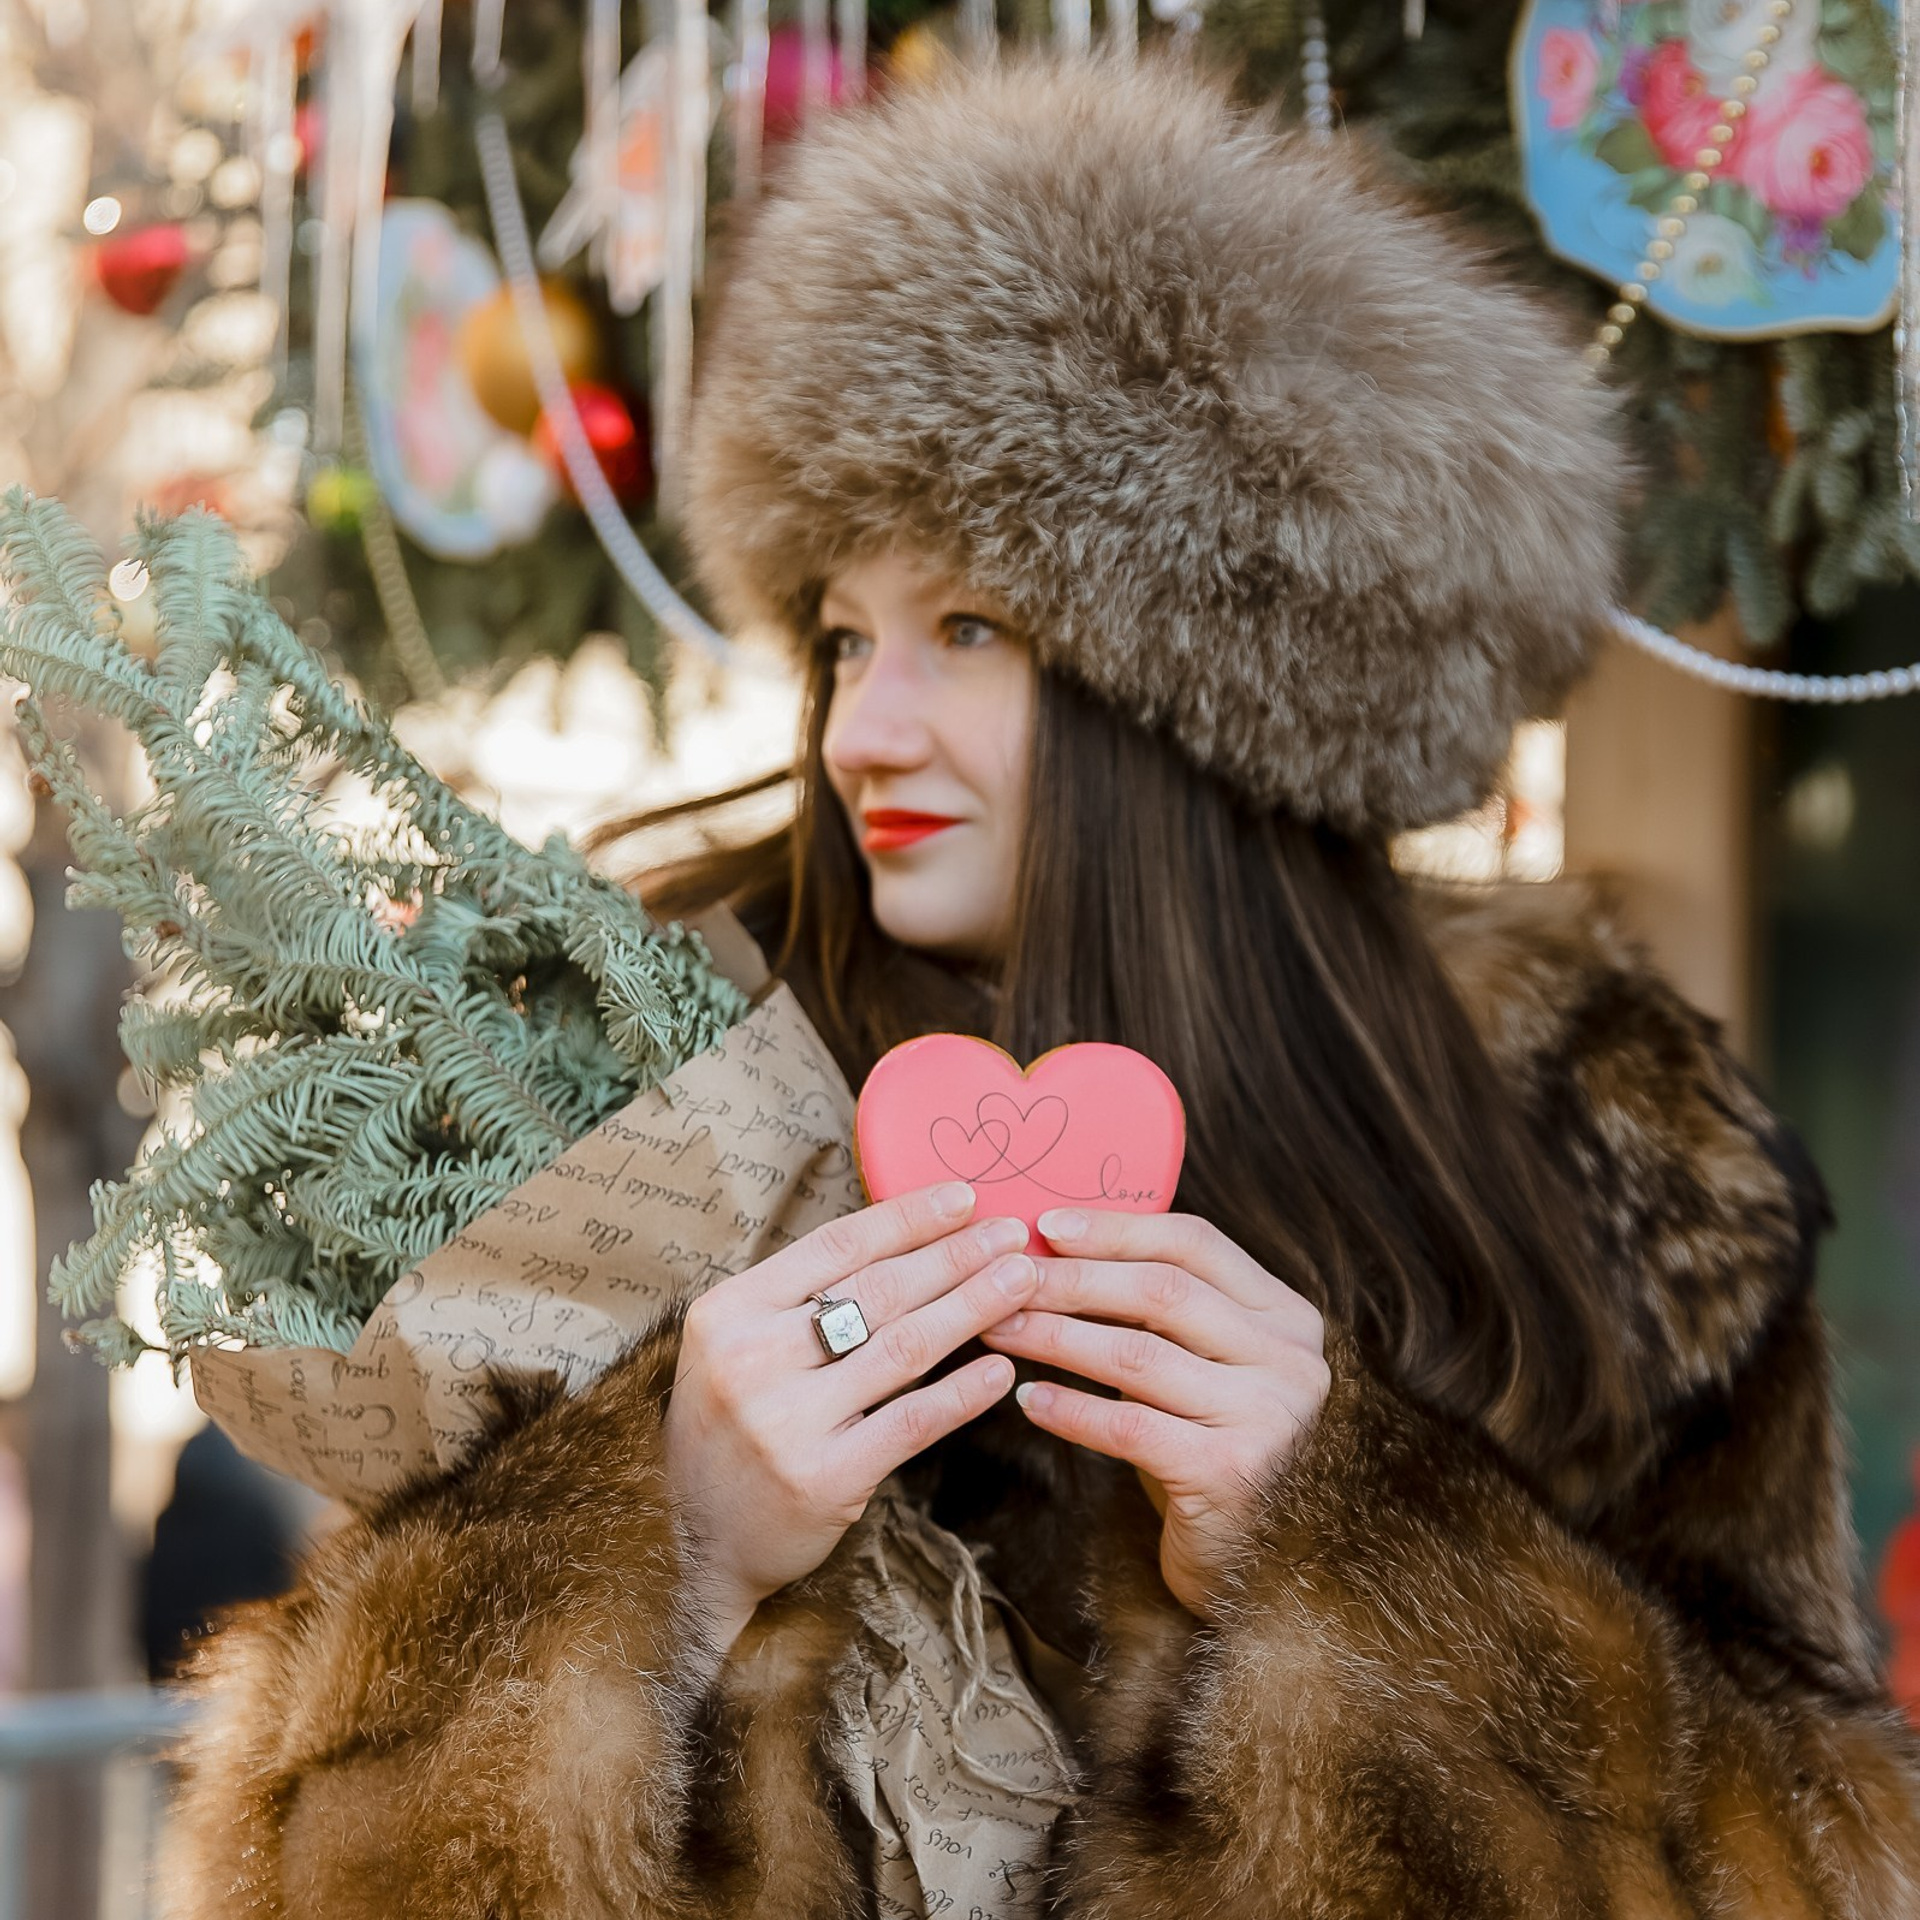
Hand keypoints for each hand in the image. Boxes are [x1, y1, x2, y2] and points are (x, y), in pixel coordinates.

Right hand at [660, 1180, 1040, 1654]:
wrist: (691, 1541)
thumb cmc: (730, 1427)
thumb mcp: (736, 1347)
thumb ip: (800, 1299)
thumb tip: (905, 1241)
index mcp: (728, 1312)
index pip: (835, 1247)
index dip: (907, 1218)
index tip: (964, 1198)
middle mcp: (750, 1360)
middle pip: (877, 1291)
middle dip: (955, 1256)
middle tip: (1011, 1234)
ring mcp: (785, 1422)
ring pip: (903, 1348)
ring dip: (972, 1308)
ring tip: (1021, 1283)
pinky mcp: (824, 1479)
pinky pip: (910, 1422)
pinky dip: (962, 1394)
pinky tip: (1001, 1372)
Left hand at [978, 1208, 1329, 1621]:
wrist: (1256, 1566)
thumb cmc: (1208, 1448)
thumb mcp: (1201, 1367)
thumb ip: (1161, 1311)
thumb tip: (1056, 1245)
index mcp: (1287, 1316)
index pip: (1195, 1245)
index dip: (1116, 1230)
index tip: (1046, 1225)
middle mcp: (1291, 1359)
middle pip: (1163, 1292)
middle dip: (1072, 1280)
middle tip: (1004, 1280)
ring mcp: (1269, 1415)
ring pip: (1138, 1355)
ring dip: (1056, 1338)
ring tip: (999, 1331)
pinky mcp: (1234, 1472)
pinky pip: (1131, 1427)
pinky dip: (1071, 1410)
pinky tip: (1026, 1401)